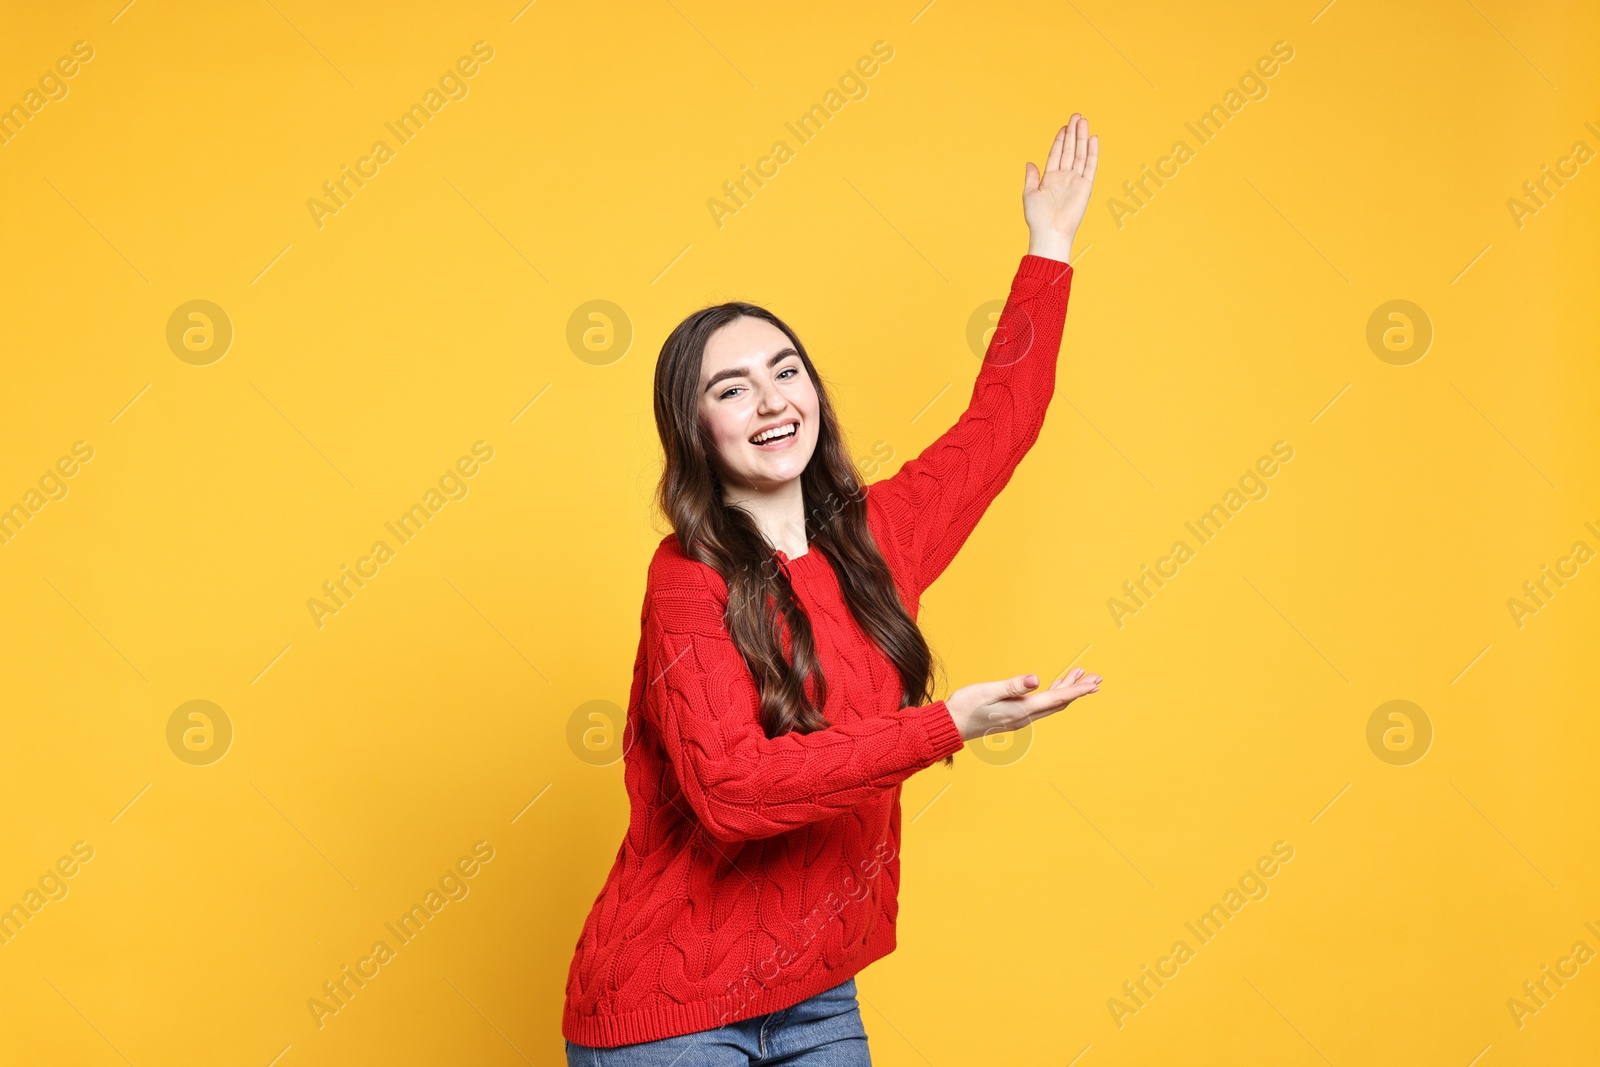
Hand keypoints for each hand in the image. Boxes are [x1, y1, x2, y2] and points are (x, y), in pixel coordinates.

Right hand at [946, 667, 1102, 742]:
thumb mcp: (988, 691)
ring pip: (1051, 704)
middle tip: (1096, 678)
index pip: (1056, 698)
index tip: (1094, 683)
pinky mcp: (1014, 716)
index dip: (1077, 690)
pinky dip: (1052, 694)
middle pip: (1059, 702)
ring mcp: (1020, 718)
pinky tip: (1052, 687)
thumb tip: (1035, 679)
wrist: (951, 725)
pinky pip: (1041, 705)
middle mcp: (1025, 716)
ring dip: (1066, 690)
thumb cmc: (966, 706)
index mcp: (1022, 709)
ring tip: (1079, 676)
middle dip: (1078, 689)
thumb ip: (1013, 686)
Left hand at [1023, 114, 1098, 261]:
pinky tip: (1093, 139)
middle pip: (1070, 150)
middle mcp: (1064, 178)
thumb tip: (1030, 163)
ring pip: (1080, 154)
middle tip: (1076, 115)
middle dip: (1073, 133)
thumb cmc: (1037, 218)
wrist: (1050, 232)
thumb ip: (1031, 177)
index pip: (1057, 154)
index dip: (1060, 139)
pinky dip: (1092, 152)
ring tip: (1083, 121)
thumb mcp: (1030, 194)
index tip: (1064, 126)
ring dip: (1082, 137)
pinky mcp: (1085, 186)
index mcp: (1050, 178)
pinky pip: (1090, 166)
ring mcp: (1075, 181)